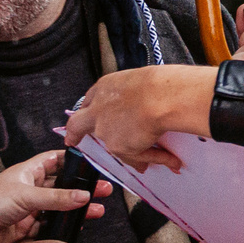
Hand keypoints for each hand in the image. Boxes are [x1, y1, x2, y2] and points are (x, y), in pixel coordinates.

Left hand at [0, 150, 110, 242]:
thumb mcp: (26, 195)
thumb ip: (57, 197)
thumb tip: (85, 195)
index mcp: (29, 172)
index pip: (56, 161)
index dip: (74, 160)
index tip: (93, 163)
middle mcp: (32, 188)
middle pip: (63, 185)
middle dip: (83, 187)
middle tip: (104, 190)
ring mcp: (32, 208)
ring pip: (61, 206)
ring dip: (78, 208)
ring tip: (97, 210)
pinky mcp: (30, 227)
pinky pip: (53, 224)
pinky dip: (66, 225)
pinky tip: (79, 225)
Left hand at [64, 65, 216, 171]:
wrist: (161, 97)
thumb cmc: (158, 84)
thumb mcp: (142, 81)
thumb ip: (135, 96)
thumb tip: (150, 108)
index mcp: (105, 88)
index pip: (91, 101)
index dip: (91, 110)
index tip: (88, 115)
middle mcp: (98, 110)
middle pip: (81, 124)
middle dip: (75, 134)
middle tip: (72, 140)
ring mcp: (105, 130)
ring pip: (116, 145)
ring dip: (134, 150)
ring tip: (155, 155)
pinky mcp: (117, 147)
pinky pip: (139, 157)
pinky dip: (157, 158)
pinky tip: (171, 161)